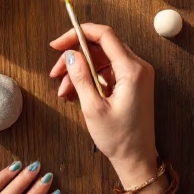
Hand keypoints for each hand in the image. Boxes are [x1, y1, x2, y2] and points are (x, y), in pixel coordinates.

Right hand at [48, 23, 157, 185]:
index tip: (57, 44)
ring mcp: (137, 75)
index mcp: (132, 70)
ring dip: (80, 70)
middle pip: (101, 46)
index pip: (104, 35)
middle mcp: (138, 67)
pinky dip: (90, 78)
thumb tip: (70, 55)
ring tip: (63, 90)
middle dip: (75, 56)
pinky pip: (107, 71)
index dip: (78, 34)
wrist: (137, 159)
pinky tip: (75, 93)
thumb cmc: (119, 138)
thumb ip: (80, 77)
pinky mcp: (133, 83)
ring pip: (102, 59)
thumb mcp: (93, 108)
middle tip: (55, 72)